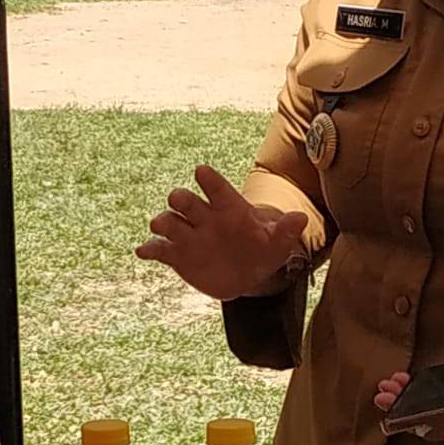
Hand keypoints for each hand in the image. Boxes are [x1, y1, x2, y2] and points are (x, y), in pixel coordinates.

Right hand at [137, 165, 309, 300]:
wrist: (245, 273)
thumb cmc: (262, 250)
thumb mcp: (277, 243)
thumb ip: (285, 231)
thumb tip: (301, 219)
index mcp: (228, 207)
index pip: (217, 189)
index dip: (209, 180)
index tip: (201, 171)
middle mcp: (203, 216)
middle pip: (187, 201)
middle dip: (181, 199)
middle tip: (178, 200)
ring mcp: (188, 234)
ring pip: (170, 222)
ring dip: (164, 221)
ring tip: (160, 225)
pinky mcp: (176, 254)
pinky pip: (159, 248)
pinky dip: (150, 248)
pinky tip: (142, 251)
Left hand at [373, 333, 443, 444]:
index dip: (433, 420)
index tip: (413, 405)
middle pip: (436, 426)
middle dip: (407, 413)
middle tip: (383, 396)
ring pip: (430, 415)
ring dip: (405, 403)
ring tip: (385, 386)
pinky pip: (434, 401)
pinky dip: (415, 393)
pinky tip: (400, 379)